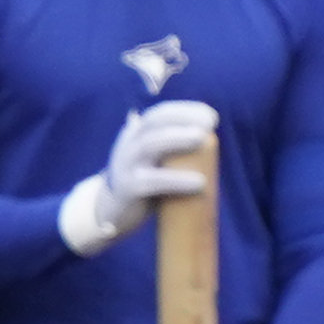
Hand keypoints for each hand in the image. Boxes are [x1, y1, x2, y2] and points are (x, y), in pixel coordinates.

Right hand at [58, 101, 217, 255]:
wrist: (111, 212)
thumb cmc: (143, 183)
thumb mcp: (155, 161)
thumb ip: (173, 151)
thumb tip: (210, 143)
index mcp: (136, 134)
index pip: (160, 114)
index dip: (185, 111)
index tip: (212, 117)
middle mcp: (129, 144)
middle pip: (153, 123)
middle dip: (182, 118)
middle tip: (210, 124)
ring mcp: (125, 165)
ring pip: (149, 145)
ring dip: (177, 139)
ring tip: (203, 139)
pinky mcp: (128, 189)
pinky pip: (153, 182)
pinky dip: (177, 181)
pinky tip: (199, 183)